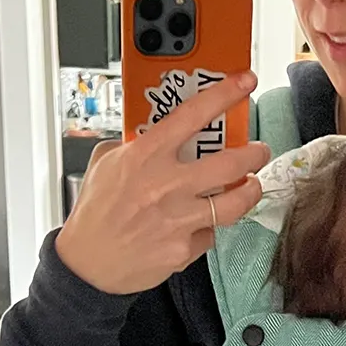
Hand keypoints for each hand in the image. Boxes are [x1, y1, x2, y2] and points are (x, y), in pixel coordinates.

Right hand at [55, 70, 269, 294]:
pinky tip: (199, 224)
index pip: (193, 115)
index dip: (225, 94)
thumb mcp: (105, 163)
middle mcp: (166, 186)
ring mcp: (179, 220)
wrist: (86, 263)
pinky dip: (207, 227)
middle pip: (231, 162)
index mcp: (145, 156)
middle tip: (258, 150)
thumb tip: (158, 133)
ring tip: (252, 184)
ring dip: (250, 190)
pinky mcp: (184, 249)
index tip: (244, 82)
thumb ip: (133, 145)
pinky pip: (209, 233)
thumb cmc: (95, 213)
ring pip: (234, 202)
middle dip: (254, 153)